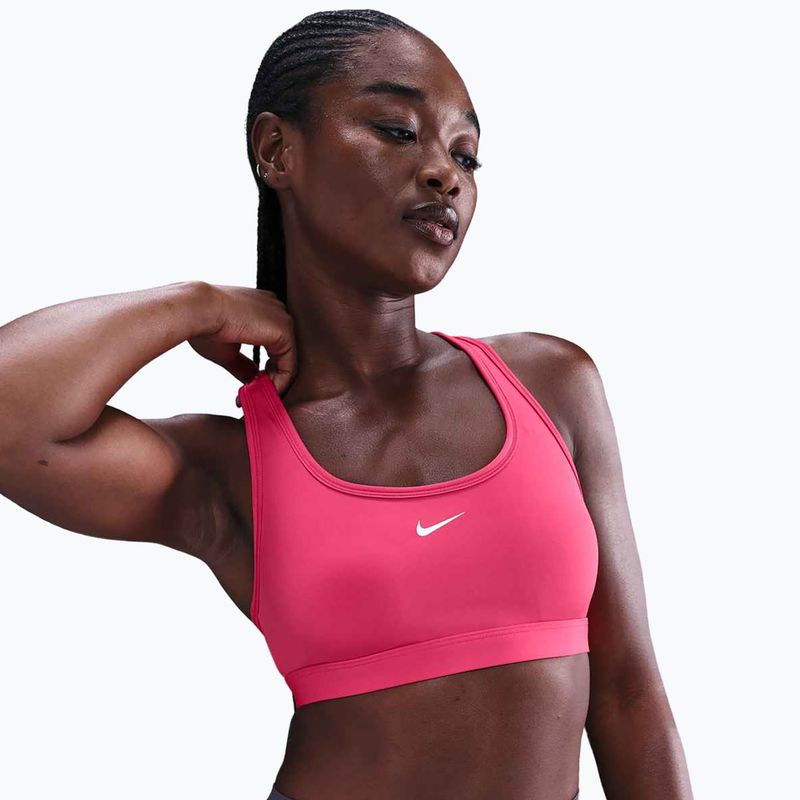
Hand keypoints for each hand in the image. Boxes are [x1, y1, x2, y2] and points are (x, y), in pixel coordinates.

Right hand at [187, 284, 296, 398]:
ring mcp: (283, 319)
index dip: (265, 371)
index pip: (274, 346)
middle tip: (254, 398)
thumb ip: (245, 365)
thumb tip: (252, 380)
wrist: (197, 311)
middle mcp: (277, 311)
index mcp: (264, 309)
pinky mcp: (285, 331)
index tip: (250, 389)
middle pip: (284, 354)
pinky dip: (278, 383)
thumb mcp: (228, 351)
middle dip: (270, 380)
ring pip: (288, 362)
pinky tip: (262, 393)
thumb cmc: (205, 325)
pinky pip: (290, 365)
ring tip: (255, 398)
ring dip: (274, 385)